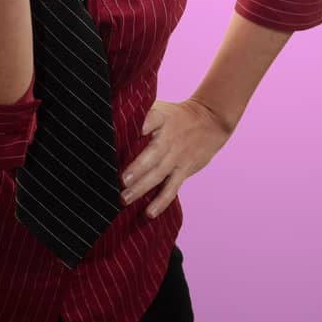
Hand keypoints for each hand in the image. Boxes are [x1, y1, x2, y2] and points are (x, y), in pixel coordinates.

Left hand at [120, 98, 233, 217]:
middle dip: (138, 167)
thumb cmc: (176, 116)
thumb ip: (141, 116)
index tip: (136, 131)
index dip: (145, 124)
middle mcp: (170, 138)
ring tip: (126, 198)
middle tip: (122, 180)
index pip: (154, 118)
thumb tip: (111, 122)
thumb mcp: (161, 109)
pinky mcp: (185, 170)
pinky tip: (149, 213)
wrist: (211, 121)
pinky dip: (162, 201)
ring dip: (143, 187)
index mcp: (162, 118)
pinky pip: (172, 187)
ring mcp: (178, 156)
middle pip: (154, 152)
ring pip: (160, 173)